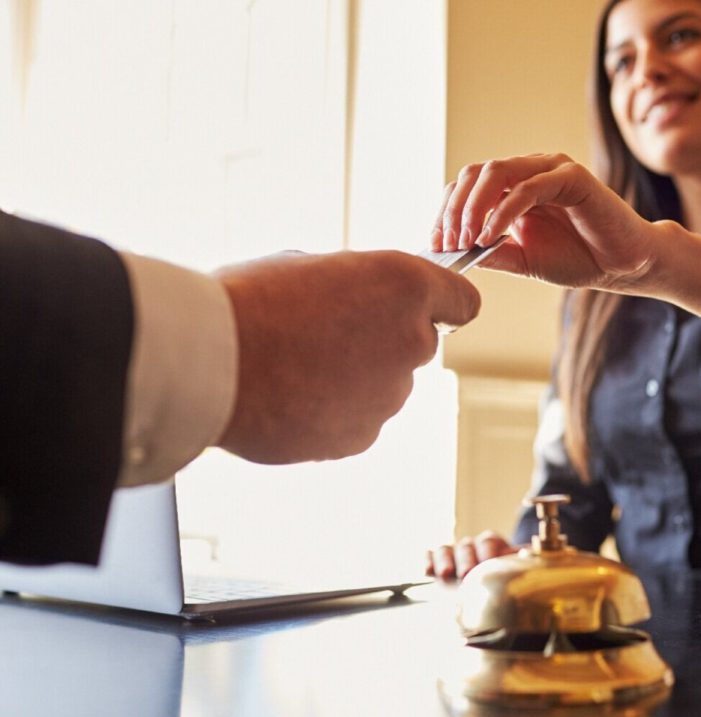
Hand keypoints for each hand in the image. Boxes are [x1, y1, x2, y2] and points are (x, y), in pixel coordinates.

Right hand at [216, 249, 479, 462]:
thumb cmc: (250, 301)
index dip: (442, 303)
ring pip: (384, 385)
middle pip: (416, 344)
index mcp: (406, 287)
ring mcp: (390, 396)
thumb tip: (358, 303)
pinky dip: (332, 413)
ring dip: (355, 379)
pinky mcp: (362, 437)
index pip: (462, 300)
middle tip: (325, 334)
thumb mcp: (311, 266)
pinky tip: (289, 398)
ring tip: (294, 368)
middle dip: (382, 340)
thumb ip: (356, 287)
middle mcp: (412, 342)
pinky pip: (357, 420)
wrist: (210, 362)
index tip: (426, 308)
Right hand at [426, 531, 520, 580]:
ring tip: (446, 574)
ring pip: (445, 549)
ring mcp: (452, 554)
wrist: (485, 587)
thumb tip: (535, 556)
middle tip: (466, 574)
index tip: (488, 562)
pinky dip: (427, 561)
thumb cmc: (501, 577)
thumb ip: (521, 562)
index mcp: (491, 544)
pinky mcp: (436, 563)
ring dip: (445, 560)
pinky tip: (427, 571)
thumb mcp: (513, 568)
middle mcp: (471, 546)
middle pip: (466, 546)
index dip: (488, 551)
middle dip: (466, 559)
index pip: (488, 541)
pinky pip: (429, 556)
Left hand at [430, 153, 658, 290]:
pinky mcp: (572, 177)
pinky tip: (491, 236)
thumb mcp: (523, 260)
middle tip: (447, 244)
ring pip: (496, 172)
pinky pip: (528, 187)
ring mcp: (551, 169)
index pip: (468, 185)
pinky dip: (504, 211)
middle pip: (474, 173)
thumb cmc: (579, 258)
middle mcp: (530, 170)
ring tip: (467, 240)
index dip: (446, 212)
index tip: (436, 245)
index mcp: (515, 185)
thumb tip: (454, 254)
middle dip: (454, 209)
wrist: (624, 266)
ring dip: (474, 207)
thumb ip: (492, 252)